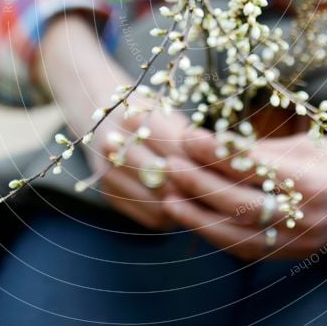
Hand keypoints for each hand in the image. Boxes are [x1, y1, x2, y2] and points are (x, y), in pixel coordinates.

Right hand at [34, 12, 215, 228]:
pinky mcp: (107, 193)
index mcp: (135, 121)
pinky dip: (172, 217)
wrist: (94, 108)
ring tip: (209, 202)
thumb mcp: (168, 114)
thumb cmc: (144, 111)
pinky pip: (148, 217)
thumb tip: (229, 163)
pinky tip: (185, 208)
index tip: (231, 172)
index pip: (180, 152)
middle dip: (199, 189)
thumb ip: (192, 139)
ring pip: (159, 203)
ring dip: (187, 206)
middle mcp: (117, 148)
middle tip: (226, 194)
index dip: (207, 164)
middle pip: (169, 180)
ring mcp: (108, 173)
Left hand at [163, 117, 326, 259]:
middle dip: (199, 184)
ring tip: (168, 198)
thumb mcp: (305, 143)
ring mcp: (299, 240)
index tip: (188, 137)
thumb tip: (212, 145)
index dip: (216, 153)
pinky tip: (193, 221)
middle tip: (170, 164)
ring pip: (239, 235)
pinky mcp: (293, 255)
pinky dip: (217, 236)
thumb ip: (261, 149)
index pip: (252, 167)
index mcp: (311, 179)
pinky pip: (248, 250)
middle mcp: (305, 215)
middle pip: (240, 203)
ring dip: (199, 218)